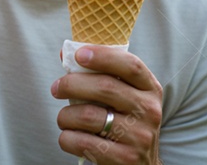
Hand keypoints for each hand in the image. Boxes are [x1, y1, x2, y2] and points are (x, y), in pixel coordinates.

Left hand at [51, 46, 163, 164]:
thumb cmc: (125, 124)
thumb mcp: (125, 98)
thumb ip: (101, 75)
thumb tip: (65, 52)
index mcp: (150, 90)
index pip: (131, 65)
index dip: (103, 56)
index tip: (78, 54)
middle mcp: (149, 111)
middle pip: (105, 88)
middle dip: (72, 84)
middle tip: (56, 88)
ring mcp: (139, 136)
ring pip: (89, 116)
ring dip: (66, 115)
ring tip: (63, 118)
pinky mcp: (124, 159)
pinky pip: (83, 142)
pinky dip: (67, 138)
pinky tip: (68, 137)